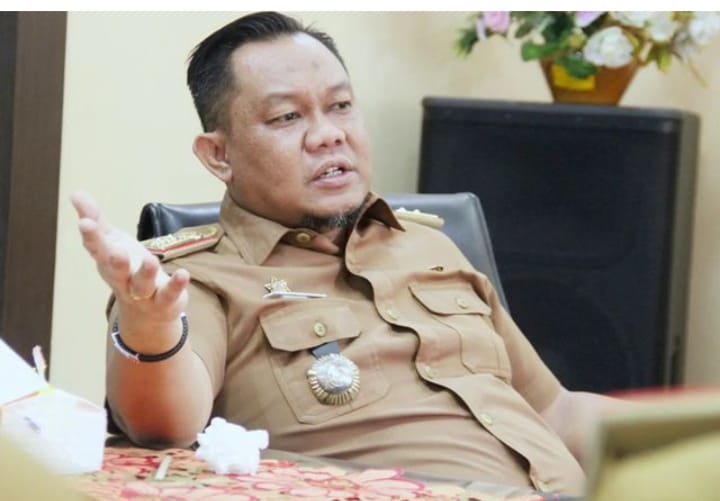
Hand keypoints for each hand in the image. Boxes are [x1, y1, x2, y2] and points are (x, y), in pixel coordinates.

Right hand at [71, 191, 189, 323]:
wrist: (147, 312)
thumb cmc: (127, 269)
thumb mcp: (112, 242)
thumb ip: (97, 219)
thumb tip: (76, 193)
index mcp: (107, 262)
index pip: (96, 249)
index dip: (91, 237)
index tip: (85, 222)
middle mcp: (122, 279)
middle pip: (116, 272)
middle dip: (115, 262)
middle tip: (116, 252)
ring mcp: (143, 293)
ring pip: (142, 286)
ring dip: (146, 274)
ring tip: (150, 261)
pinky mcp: (165, 300)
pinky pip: (169, 294)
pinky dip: (175, 285)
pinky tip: (182, 273)